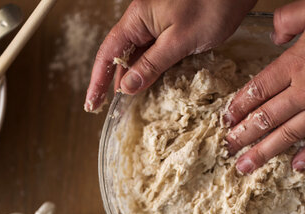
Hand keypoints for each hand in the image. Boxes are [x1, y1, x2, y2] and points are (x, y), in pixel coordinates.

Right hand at [84, 0, 256, 111]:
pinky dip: (154, 70)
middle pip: (124, 55)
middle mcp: (145, 20)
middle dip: (117, 82)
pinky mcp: (176, 27)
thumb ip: (153, 64)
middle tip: (115, 111)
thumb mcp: (180, 40)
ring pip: (141, 55)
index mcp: (138, 18)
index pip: (109, 53)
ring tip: (134, 104)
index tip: (92, 104)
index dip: (98, 80)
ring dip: (137, 78)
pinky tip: (156, 85)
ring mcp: (160, 23)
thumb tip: (127, 86)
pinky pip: (158, 51)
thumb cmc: (212, 4)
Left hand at [225, 0, 304, 172]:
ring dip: (265, 153)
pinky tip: (296, 167)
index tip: (226, 119)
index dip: (238, 106)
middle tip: (227, 149)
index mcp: (296, 64)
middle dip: (243, 136)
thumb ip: (288, 19)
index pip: (257, 89)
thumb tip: (272, 35)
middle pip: (267, 118)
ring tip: (246, 166)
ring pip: (289, 135)